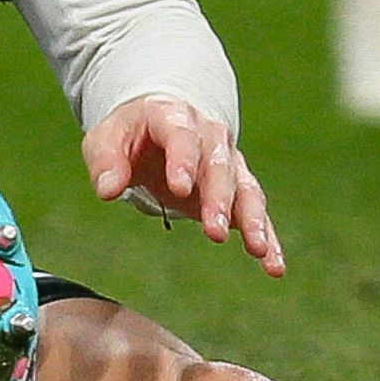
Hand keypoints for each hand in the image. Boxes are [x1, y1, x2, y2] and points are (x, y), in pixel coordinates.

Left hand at [84, 95, 284, 277]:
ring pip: (245, 189)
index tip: (179, 190)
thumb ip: (106, 162)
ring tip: (258, 251)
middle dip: (218, 199)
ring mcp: (227, 160)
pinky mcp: (237, 187)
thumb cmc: (129, 134)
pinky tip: (273, 264)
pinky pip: (254, 211)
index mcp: (173, 115)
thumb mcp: (106, 140)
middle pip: (218, 166)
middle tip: (214, 231)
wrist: (156, 125)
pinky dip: (267, 237)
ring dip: (253, 220)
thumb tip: (108, 190)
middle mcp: (209, 135)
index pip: (181, 136)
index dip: (182, 161)